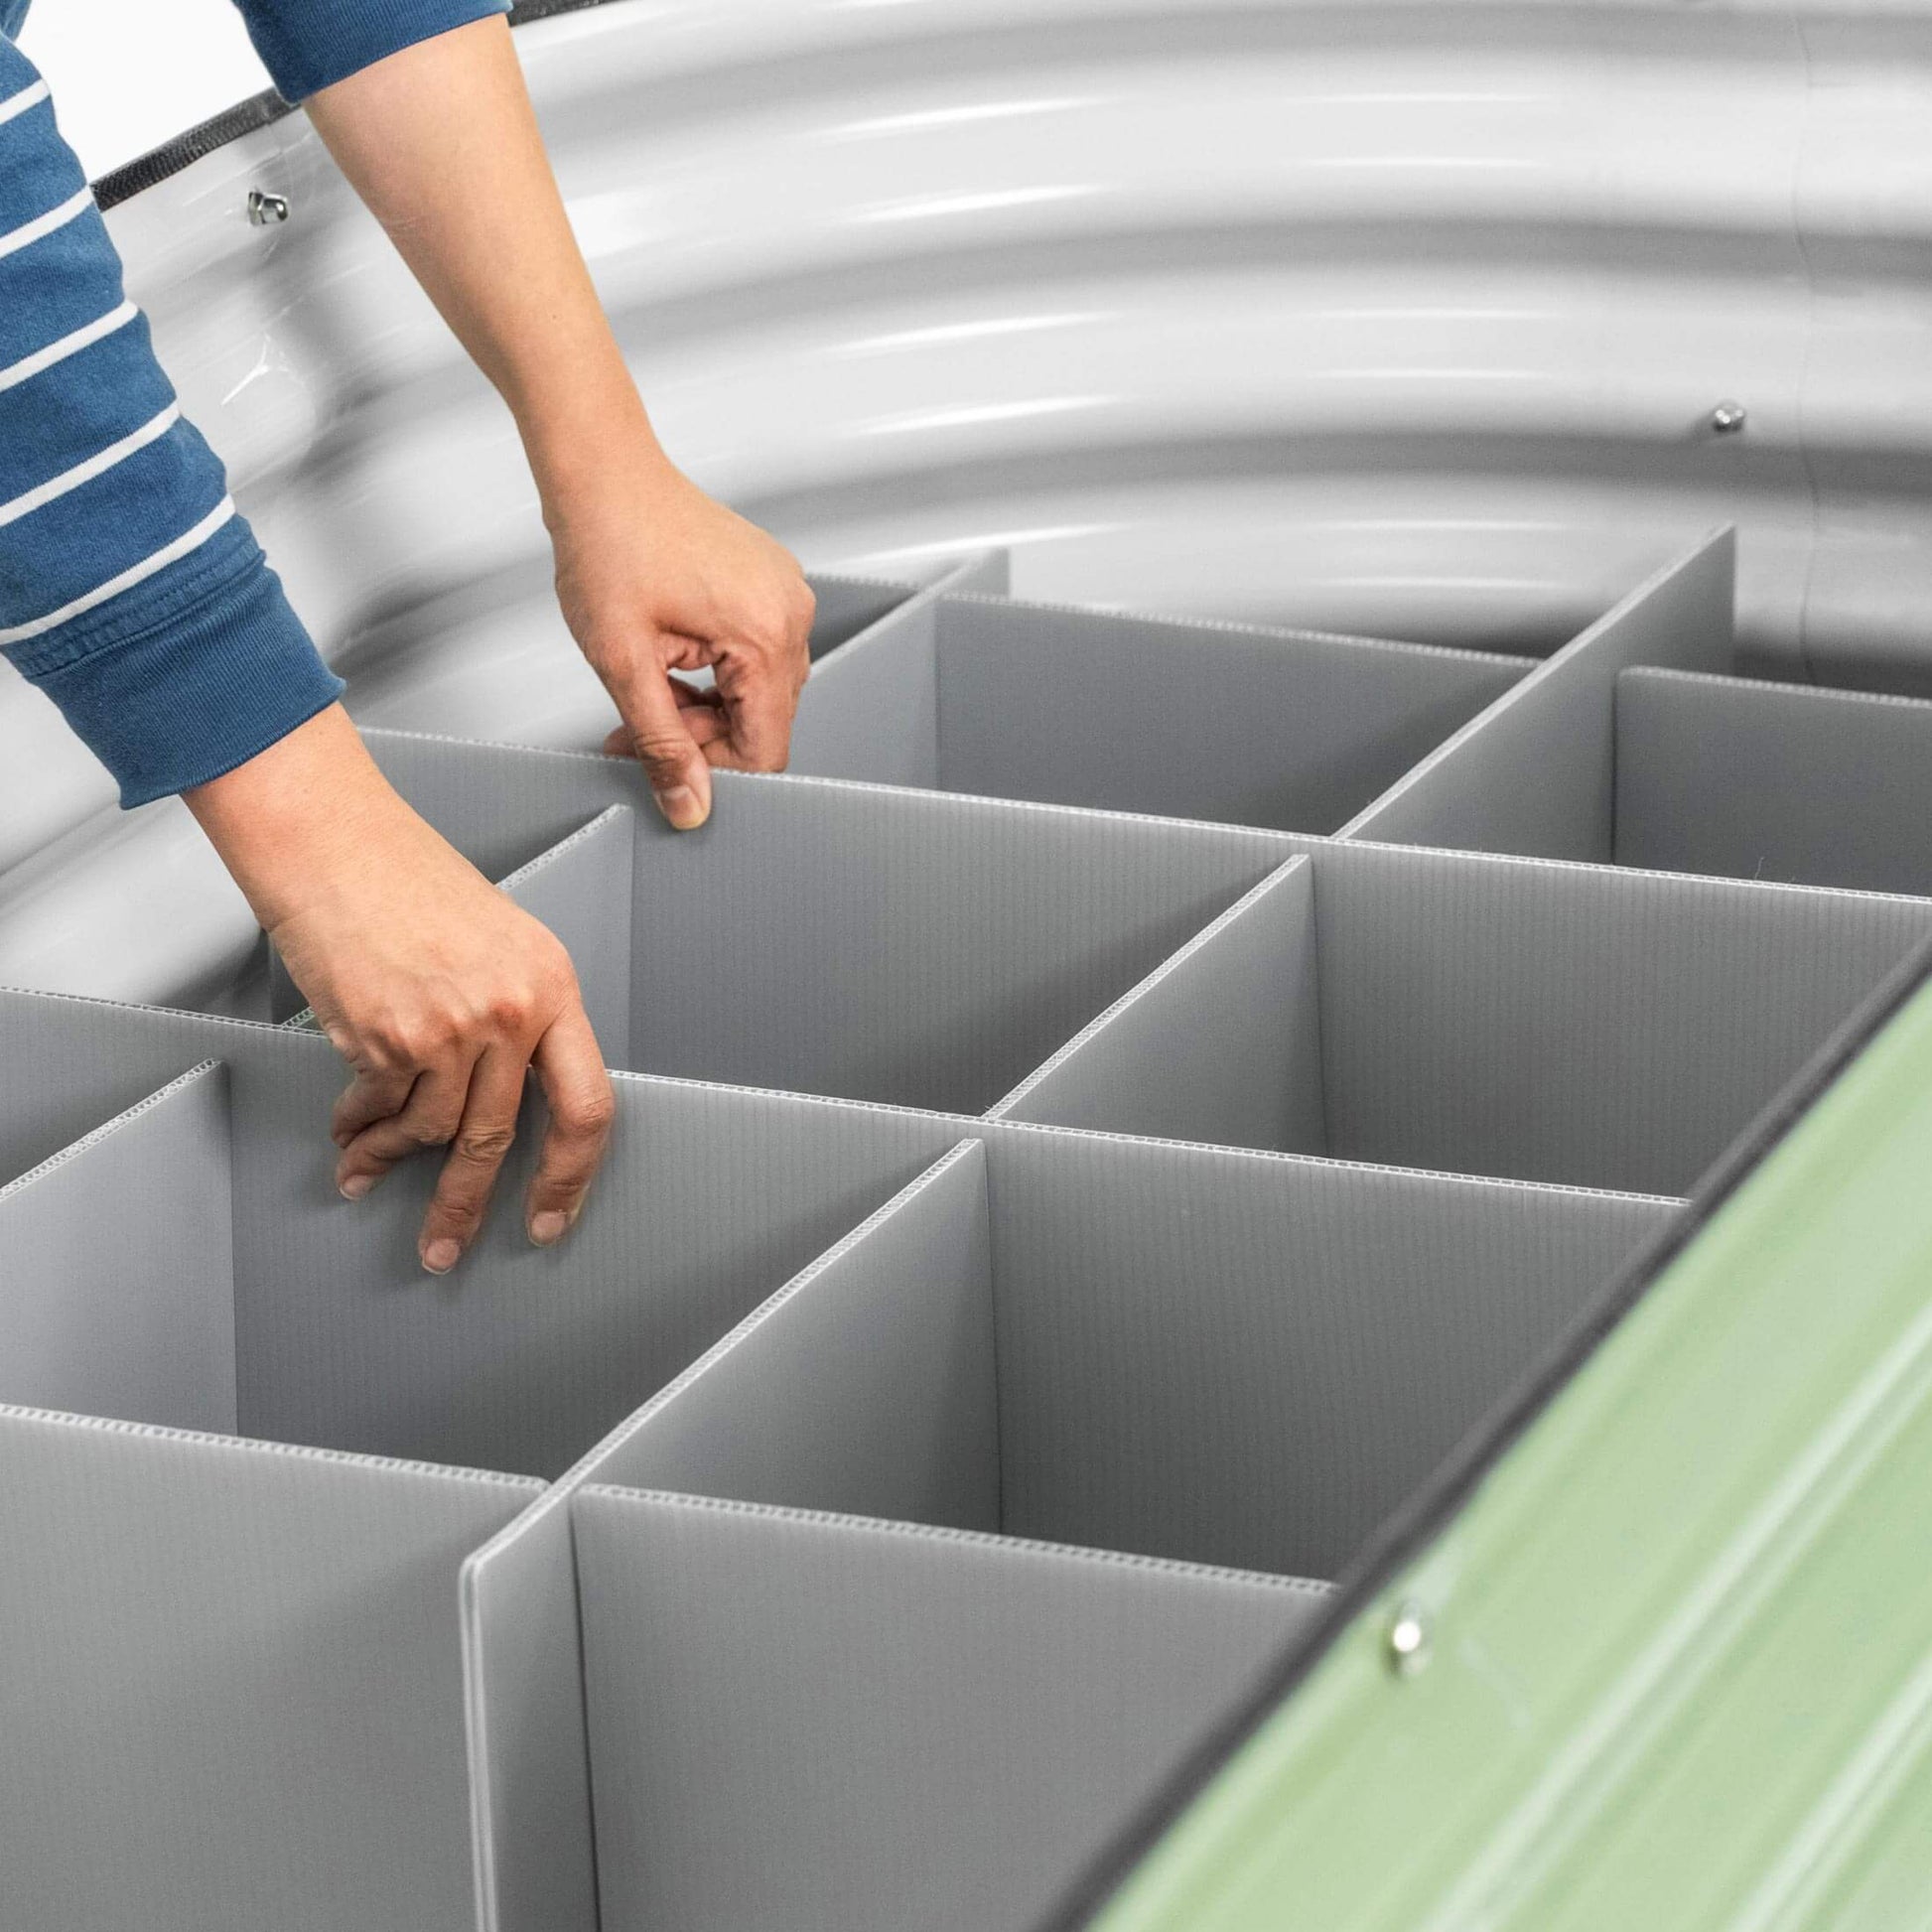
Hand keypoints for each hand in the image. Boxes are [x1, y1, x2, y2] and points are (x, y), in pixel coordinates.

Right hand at [185, 707, 614, 1270]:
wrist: (334, 842)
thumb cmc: (408, 879)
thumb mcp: (499, 944)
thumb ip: (516, 1016)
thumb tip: (509, 1095)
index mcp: (553, 985)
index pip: (588, 1104)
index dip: (572, 1174)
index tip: (552, 1214)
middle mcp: (511, 1010)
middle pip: (499, 1136)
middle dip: (467, 1205)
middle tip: (447, 1245)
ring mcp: (449, 1026)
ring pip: (431, 1130)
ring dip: (392, 1160)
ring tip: (366, 1171)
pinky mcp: (386, 1035)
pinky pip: (380, 1106)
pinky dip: (361, 1128)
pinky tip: (348, 1135)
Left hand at [552, 449, 815, 827]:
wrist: (603, 474)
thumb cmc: (609, 543)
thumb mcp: (624, 663)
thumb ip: (661, 745)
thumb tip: (690, 805)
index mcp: (767, 635)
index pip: (766, 749)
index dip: (713, 772)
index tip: (664, 764)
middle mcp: (790, 613)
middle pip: (765, 722)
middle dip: (703, 737)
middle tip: (639, 726)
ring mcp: (784, 594)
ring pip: (757, 692)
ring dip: (705, 707)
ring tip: (649, 684)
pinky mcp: (769, 584)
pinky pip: (755, 654)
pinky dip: (714, 673)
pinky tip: (670, 659)